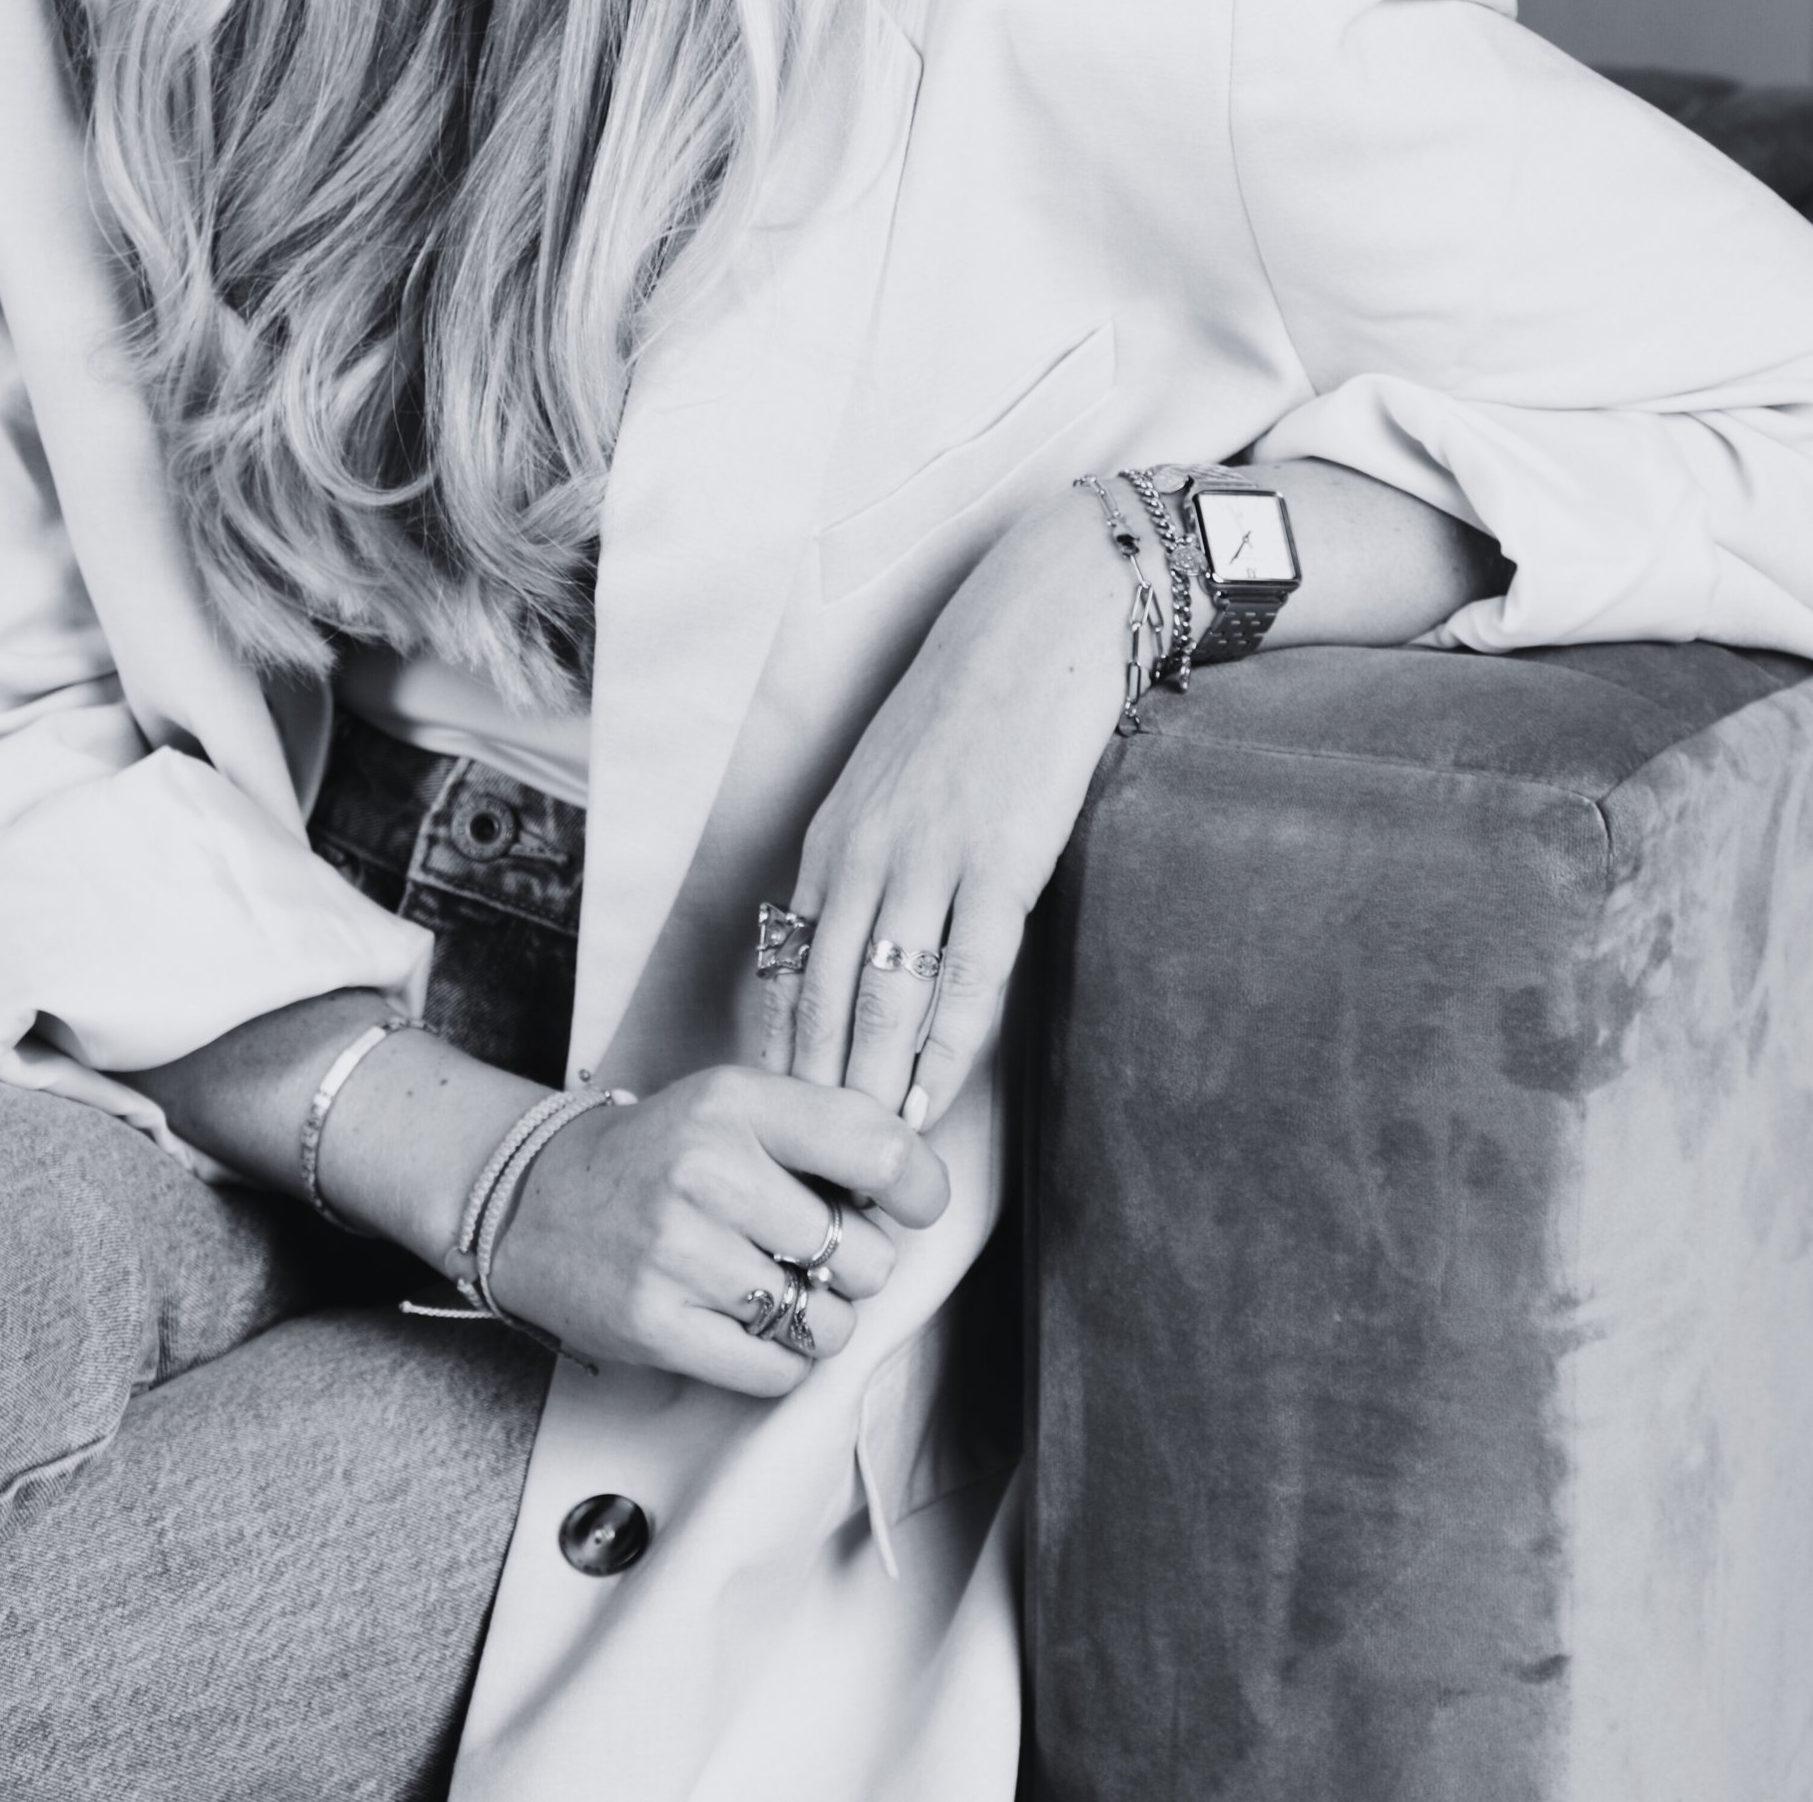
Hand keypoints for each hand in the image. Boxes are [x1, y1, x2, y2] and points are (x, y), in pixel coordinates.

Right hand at [489, 1066, 946, 1396]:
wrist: (534, 1201)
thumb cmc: (657, 1154)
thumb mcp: (731, 1106)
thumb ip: (820, 1130)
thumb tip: (918, 1181)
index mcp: (736, 1103)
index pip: (877, 1147)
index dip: (920, 1186)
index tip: (915, 1202)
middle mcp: (710, 1172)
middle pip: (863, 1255)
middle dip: (856, 1265)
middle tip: (814, 1251)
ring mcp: (680, 1253)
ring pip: (827, 1323)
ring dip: (820, 1319)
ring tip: (778, 1290)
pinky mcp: (657, 1325)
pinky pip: (776, 1371)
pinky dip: (779, 1359)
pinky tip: (748, 1325)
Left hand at [765, 479, 1128, 1127]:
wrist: (1040, 626)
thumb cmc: (971, 711)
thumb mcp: (889, 787)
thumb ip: (867, 867)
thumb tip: (855, 954)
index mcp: (831, 841)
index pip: (789, 976)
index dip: (780, 1064)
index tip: (772, 1141)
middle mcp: (863, 854)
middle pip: (823, 1005)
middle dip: (815, 1104)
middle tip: (811, 1186)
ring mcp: (930, 858)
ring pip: (883, 1001)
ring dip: (873, 1095)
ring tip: (866, 1174)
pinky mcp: (1001, 859)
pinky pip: (964, 972)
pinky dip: (944, 1045)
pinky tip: (934, 1099)